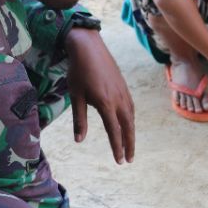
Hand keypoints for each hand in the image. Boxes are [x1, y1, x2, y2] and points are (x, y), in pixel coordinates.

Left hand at [65, 28, 134, 163]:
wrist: (88, 47)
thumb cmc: (78, 71)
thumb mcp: (76, 96)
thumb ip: (79, 119)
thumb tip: (79, 140)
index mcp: (106, 104)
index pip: (115, 131)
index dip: (117, 147)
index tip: (119, 160)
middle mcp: (118, 99)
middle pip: (128, 127)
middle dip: (129, 144)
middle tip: (128, 160)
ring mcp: (123, 92)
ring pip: (131, 117)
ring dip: (131, 133)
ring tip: (129, 145)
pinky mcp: (123, 86)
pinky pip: (130, 107)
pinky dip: (130, 119)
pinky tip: (127, 122)